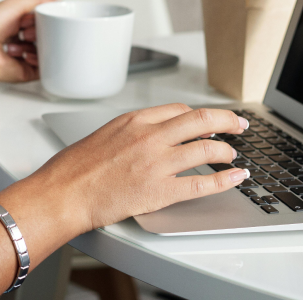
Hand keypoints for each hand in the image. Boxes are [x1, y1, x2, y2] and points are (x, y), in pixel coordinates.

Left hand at [0, 0, 53, 82]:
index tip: (40, 16)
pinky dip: (38, 60)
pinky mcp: (27, 71)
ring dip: (37, 44)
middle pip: (49, 36)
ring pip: (48, 52)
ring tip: (22, 40)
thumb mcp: (16, 3)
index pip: (46, 21)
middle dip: (42, 31)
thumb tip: (59, 3)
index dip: (45, 18)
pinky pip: (45, 69)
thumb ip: (40, 0)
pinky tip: (25, 54)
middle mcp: (23, 40)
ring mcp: (26, 56)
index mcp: (21, 24)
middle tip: (28, 29)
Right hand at [26, 104, 250, 231]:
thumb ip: (130, 132)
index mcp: (134, 120)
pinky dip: (226, 180)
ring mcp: (157, 163)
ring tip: (233, 156)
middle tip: (239, 125)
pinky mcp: (160, 191)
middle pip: (202, 119)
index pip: (179, 110)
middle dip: (227, 121)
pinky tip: (236, 178)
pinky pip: (203, 183)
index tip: (210, 120)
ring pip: (208, 148)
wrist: (63, 193)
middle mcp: (150, 136)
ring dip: (227, 151)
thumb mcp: (103, 135)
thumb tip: (150, 136)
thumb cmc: (74, 168)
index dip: (200, 116)